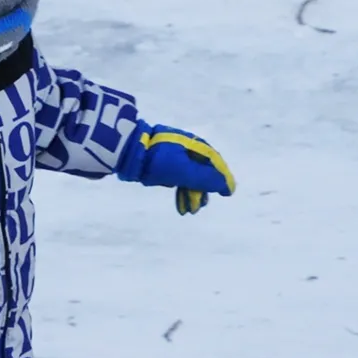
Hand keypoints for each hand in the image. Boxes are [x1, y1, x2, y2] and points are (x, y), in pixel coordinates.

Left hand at [118, 122, 234, 213]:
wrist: (128, 152)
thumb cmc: (159, 161)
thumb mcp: (184, 172)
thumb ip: (206, 180)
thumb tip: (229, 187)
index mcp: (197, 146)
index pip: (215, 164)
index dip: (222, 179)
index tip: (227, 194)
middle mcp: (188, 149)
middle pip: (202, 172)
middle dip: (203, 191)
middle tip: (200, 207)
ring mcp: (175, 155)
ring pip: (189, 177)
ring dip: (190, 194)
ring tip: (189, 211)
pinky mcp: (162, 162)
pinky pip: (177, 177)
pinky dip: (180, 191)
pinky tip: (179, 205)